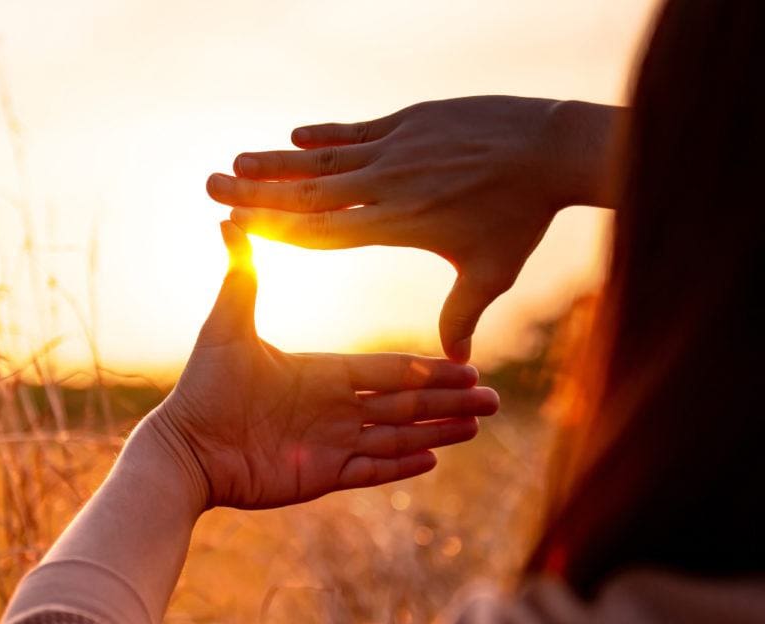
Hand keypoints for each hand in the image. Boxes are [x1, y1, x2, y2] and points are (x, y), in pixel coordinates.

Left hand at [148, 222, 499, 511]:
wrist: (185, 448)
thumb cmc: (203, 388)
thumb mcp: (227, 328)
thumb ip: (241, 278)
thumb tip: (230, 220)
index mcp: (322, 372)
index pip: (388, 369)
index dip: (427, 368)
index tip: (466, 363)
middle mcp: (334, 407)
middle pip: (404, 402)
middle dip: (449, 400)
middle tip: (493, 398)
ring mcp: (330, 442)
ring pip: (397, 437)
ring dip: (438, 431)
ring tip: (477, 426)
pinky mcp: (321, 475)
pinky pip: (370, 470)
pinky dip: (401, 466)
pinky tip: (435, 460)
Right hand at [206, 96, 620, 361]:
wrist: (551, 148)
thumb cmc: (522, 217)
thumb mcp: (492, 271)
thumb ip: (463, 313)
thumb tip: (457, 361)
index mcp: (398, 223)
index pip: (322, 230)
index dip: (276, 228)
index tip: (236, 226)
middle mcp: (389, 185)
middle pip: (308, 192)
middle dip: (257, 190)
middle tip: (213, 184)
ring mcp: (398, 149)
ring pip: (325, 158)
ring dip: (279, 160)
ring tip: (238, 161)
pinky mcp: (411, 121)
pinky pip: (356, 131)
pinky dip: (324, 134)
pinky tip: (295, 135)